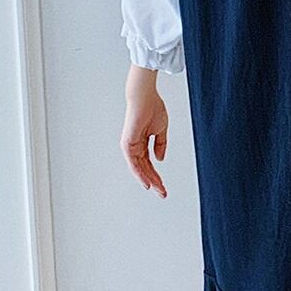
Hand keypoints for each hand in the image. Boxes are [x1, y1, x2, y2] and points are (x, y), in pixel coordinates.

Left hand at [120, 66, 168, 197]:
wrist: (145, 98)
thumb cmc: (152, 109)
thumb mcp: (161, 131)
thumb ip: (161, 145)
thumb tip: (160, 159)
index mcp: (142, 143)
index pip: (149, 164)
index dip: (157, 176)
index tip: (163, 187)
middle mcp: (135, 146)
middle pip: (145, 169)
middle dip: (155, 182)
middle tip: (163, 193)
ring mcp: (130, 146)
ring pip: (139, 169)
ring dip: (149, 180)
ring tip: (158, 191)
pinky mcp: (127, 144)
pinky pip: (134, 164)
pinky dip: (140, 174)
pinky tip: (146, 183)